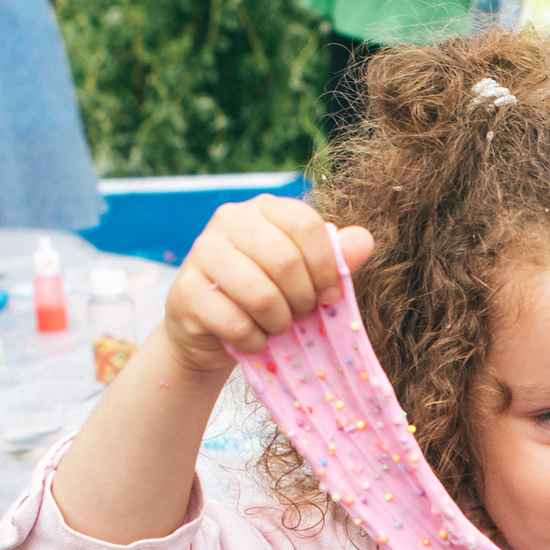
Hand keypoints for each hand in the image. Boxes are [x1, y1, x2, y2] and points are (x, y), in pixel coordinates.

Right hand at [164, 195, 364, 374]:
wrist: (213, 332)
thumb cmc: (269, 297)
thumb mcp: (306, 277)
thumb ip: (335, 258)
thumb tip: (364, 240)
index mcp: (264, 209)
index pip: (305, 224)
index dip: (325, 266)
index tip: (330, 295)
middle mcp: (229, 220)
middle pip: (284, 260)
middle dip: (302, 299)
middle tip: (302, 315)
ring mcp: (201, 253)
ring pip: (260, 294)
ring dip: (279, 322)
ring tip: (278, 327)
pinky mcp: (184, 292)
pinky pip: (236, 323)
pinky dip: (254, 341)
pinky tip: (253, 339)